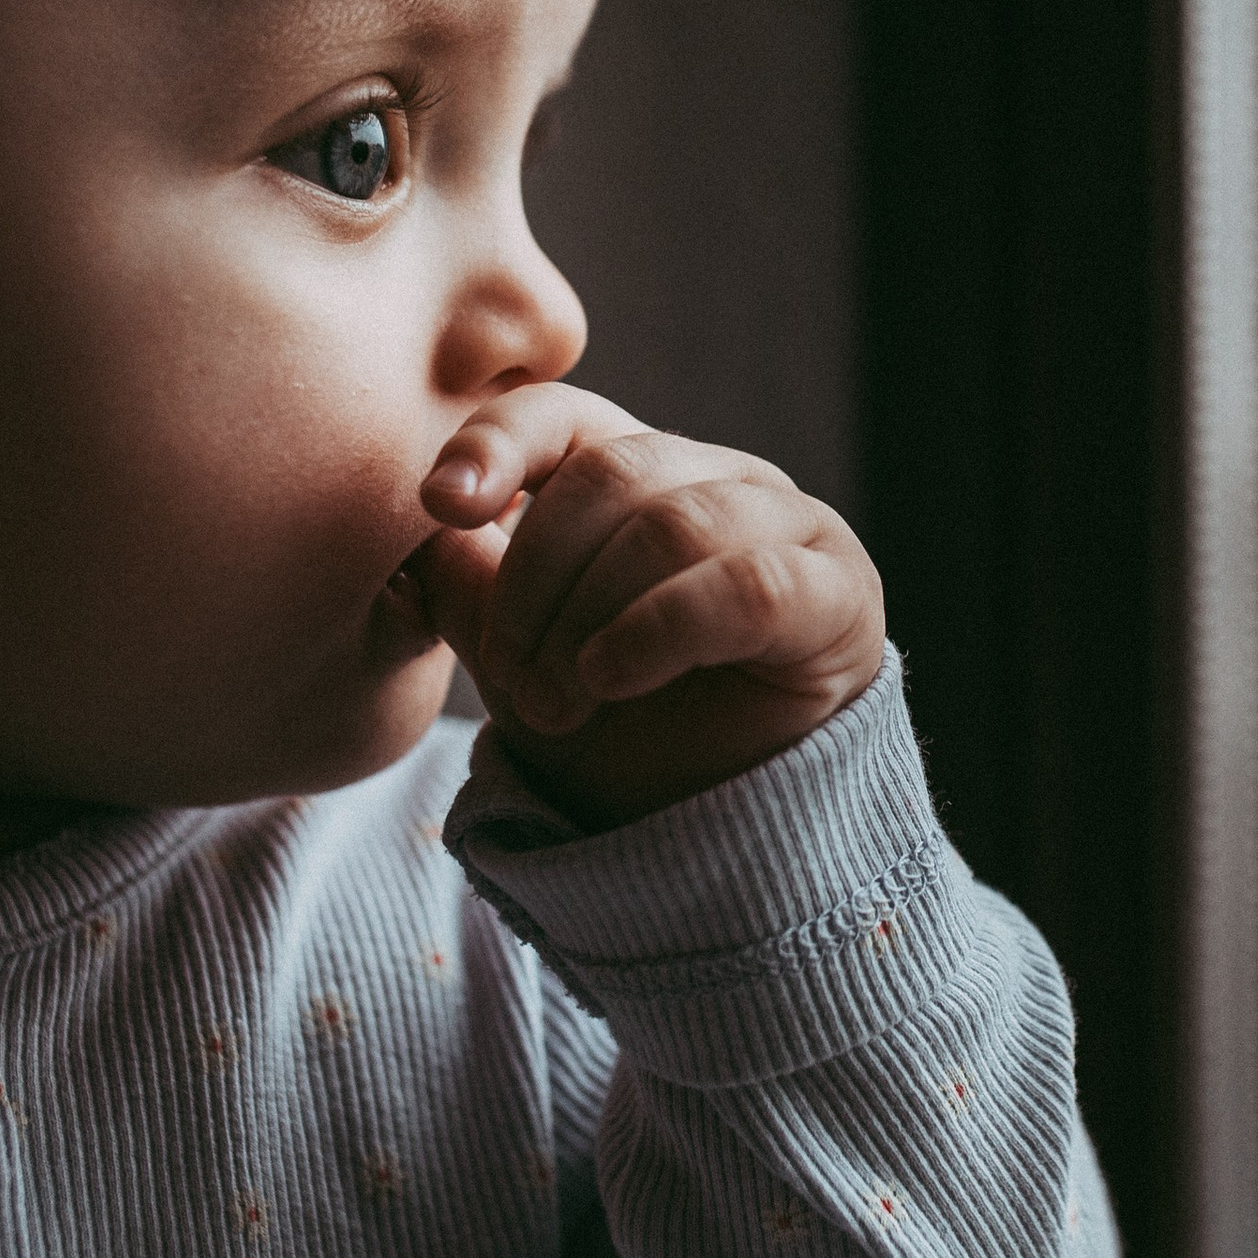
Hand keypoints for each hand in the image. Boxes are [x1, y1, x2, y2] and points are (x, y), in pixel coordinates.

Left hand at [400, 385, 884, 826]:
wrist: (712, 842)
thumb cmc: (624, 736)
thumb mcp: (520, 659)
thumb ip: (470, 587)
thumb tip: (417, 529)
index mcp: (644, 475)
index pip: (566, 415)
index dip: (496, 442)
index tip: (440, 505)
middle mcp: (724, 481)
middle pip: (611, 473)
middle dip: (538, 580)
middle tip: (512, 676)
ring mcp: (794, 528)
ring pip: (673, 526)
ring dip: (591, 620)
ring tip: (561, 700)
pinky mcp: (841, 595)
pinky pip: (747, 586)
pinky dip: (660, 630)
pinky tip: (614, 677)